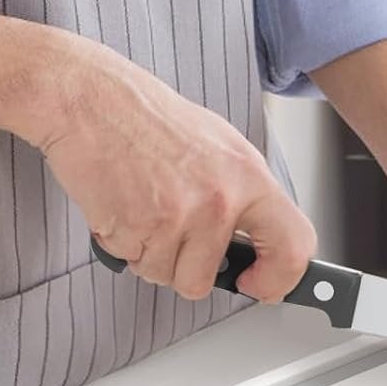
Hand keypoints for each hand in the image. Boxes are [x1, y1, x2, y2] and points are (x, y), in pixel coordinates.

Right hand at [25, 41, 315, 301]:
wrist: (91, 100)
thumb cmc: (150, 121)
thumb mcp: (221, 148)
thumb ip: (244, 198)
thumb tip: (261, 243)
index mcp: (250, 177)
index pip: (294, 245)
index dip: (280, 278)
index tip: (262, 285)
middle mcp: (220, 199)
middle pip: (209, 278)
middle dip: (189, 271)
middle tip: (175, 238)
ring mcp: (178, 216)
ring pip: (168, 276)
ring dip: (152, 255)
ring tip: (145, 208)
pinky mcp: (136, 226)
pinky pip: (134, 263)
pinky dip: (125, 244)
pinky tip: (124, 206)